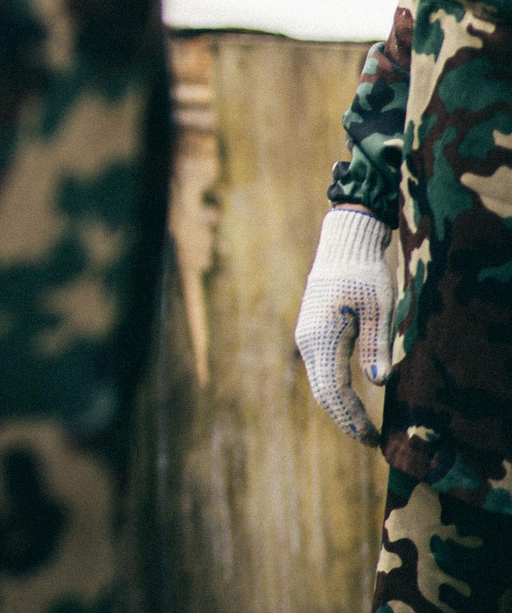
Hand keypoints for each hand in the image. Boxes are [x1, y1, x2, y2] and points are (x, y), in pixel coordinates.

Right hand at [294, 205, 395, 444]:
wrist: (343, 246)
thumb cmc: (365, 274)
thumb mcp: (379, 308)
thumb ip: (376, 346)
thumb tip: (376, 384)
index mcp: (322, 336)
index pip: (334, 390)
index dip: (353, 418)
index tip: (373, 439)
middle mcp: (308, 340)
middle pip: (322, 392)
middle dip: (345, 419)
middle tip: (371, 441)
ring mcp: (307, 336)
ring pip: (318, 383)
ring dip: (339, 408)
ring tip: (363, 427)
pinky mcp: (312, 333)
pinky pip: (320, 371)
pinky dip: (334, 392)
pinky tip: (352, 400)